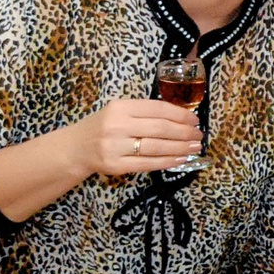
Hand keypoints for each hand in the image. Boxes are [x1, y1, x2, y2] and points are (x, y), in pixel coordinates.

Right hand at [64, 97, 202, 178]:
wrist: (75, 148)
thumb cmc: (103, 127)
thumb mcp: (119, 111)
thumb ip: (144, 112)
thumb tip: (182, 118)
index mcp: (120, 107)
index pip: (158, 109)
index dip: (180, 114)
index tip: (195, 120)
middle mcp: (116, 125)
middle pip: (160, 128)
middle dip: (184, 132)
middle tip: (198, 135)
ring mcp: (115, 147)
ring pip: (156, 147)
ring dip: (180, 148)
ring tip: (194, 147)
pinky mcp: (115, 165)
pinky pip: (148, 164)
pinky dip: (167, 162)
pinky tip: (181, 159)